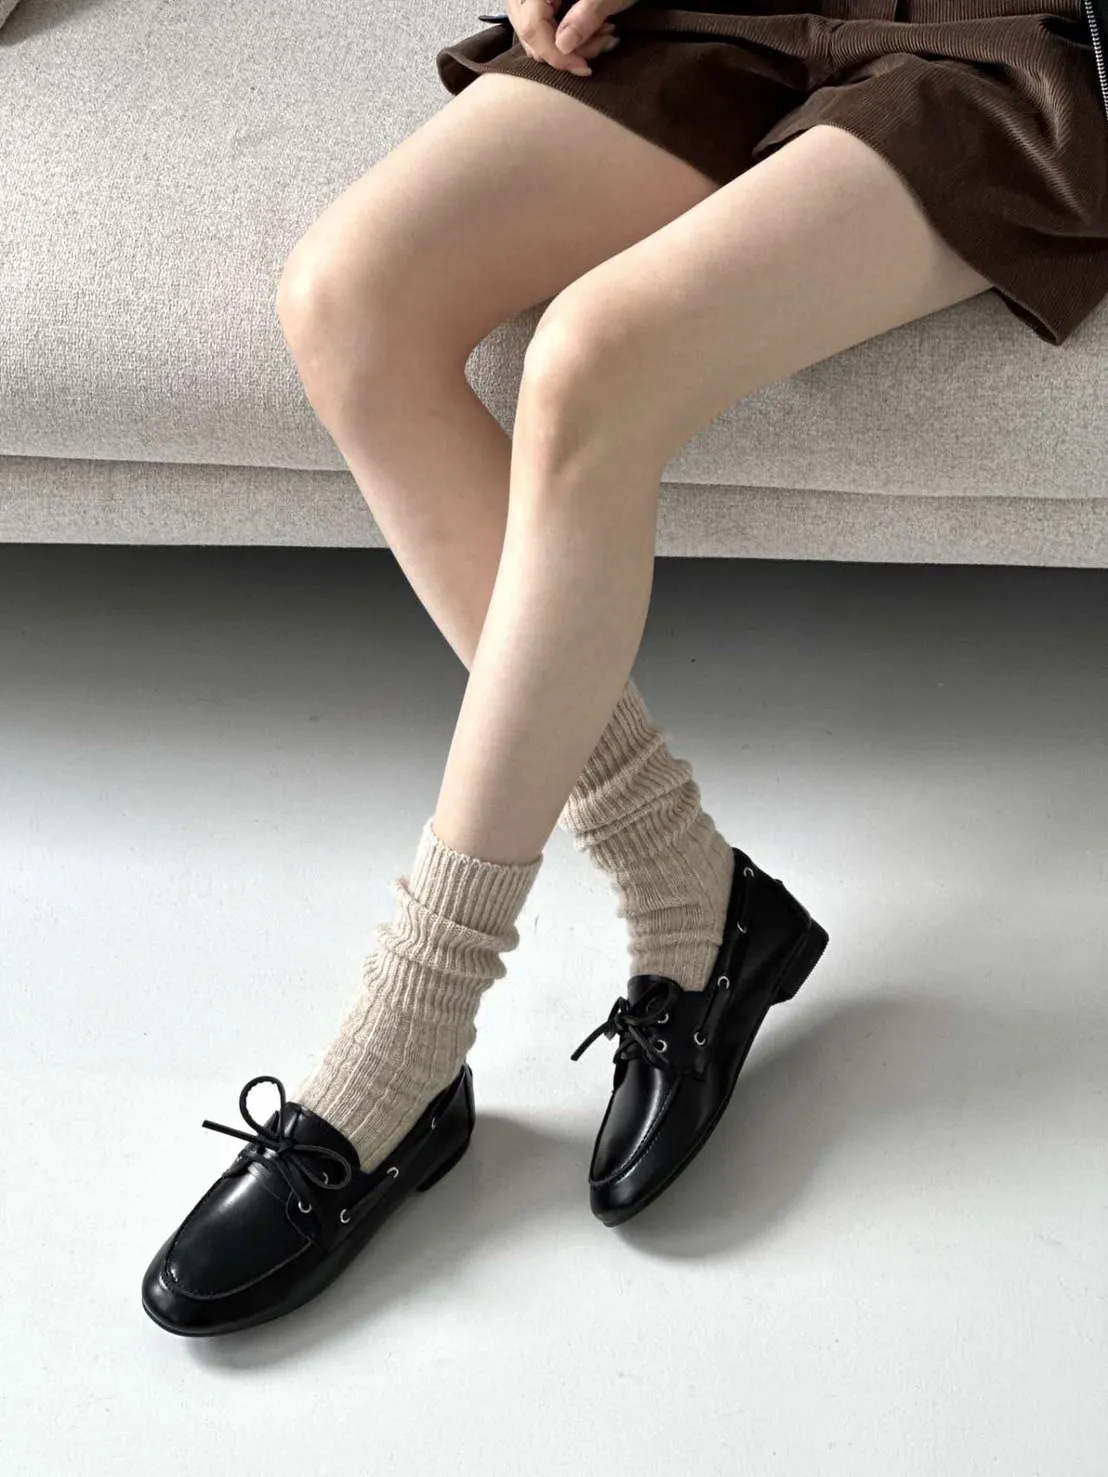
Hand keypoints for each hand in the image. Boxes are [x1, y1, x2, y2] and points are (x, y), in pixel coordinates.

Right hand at [506, 0, 629, 76]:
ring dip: (571, 47)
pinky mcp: (541, 3)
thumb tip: (562, 46)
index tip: (584, 67)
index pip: (532, 26)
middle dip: (568, 51)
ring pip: (536, 37)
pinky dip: (569, 38)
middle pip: (531, 35)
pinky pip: (544, 30)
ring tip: (604, 32)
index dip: (556, 54)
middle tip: (604, 40)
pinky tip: (594, 30)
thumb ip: (586, 14)